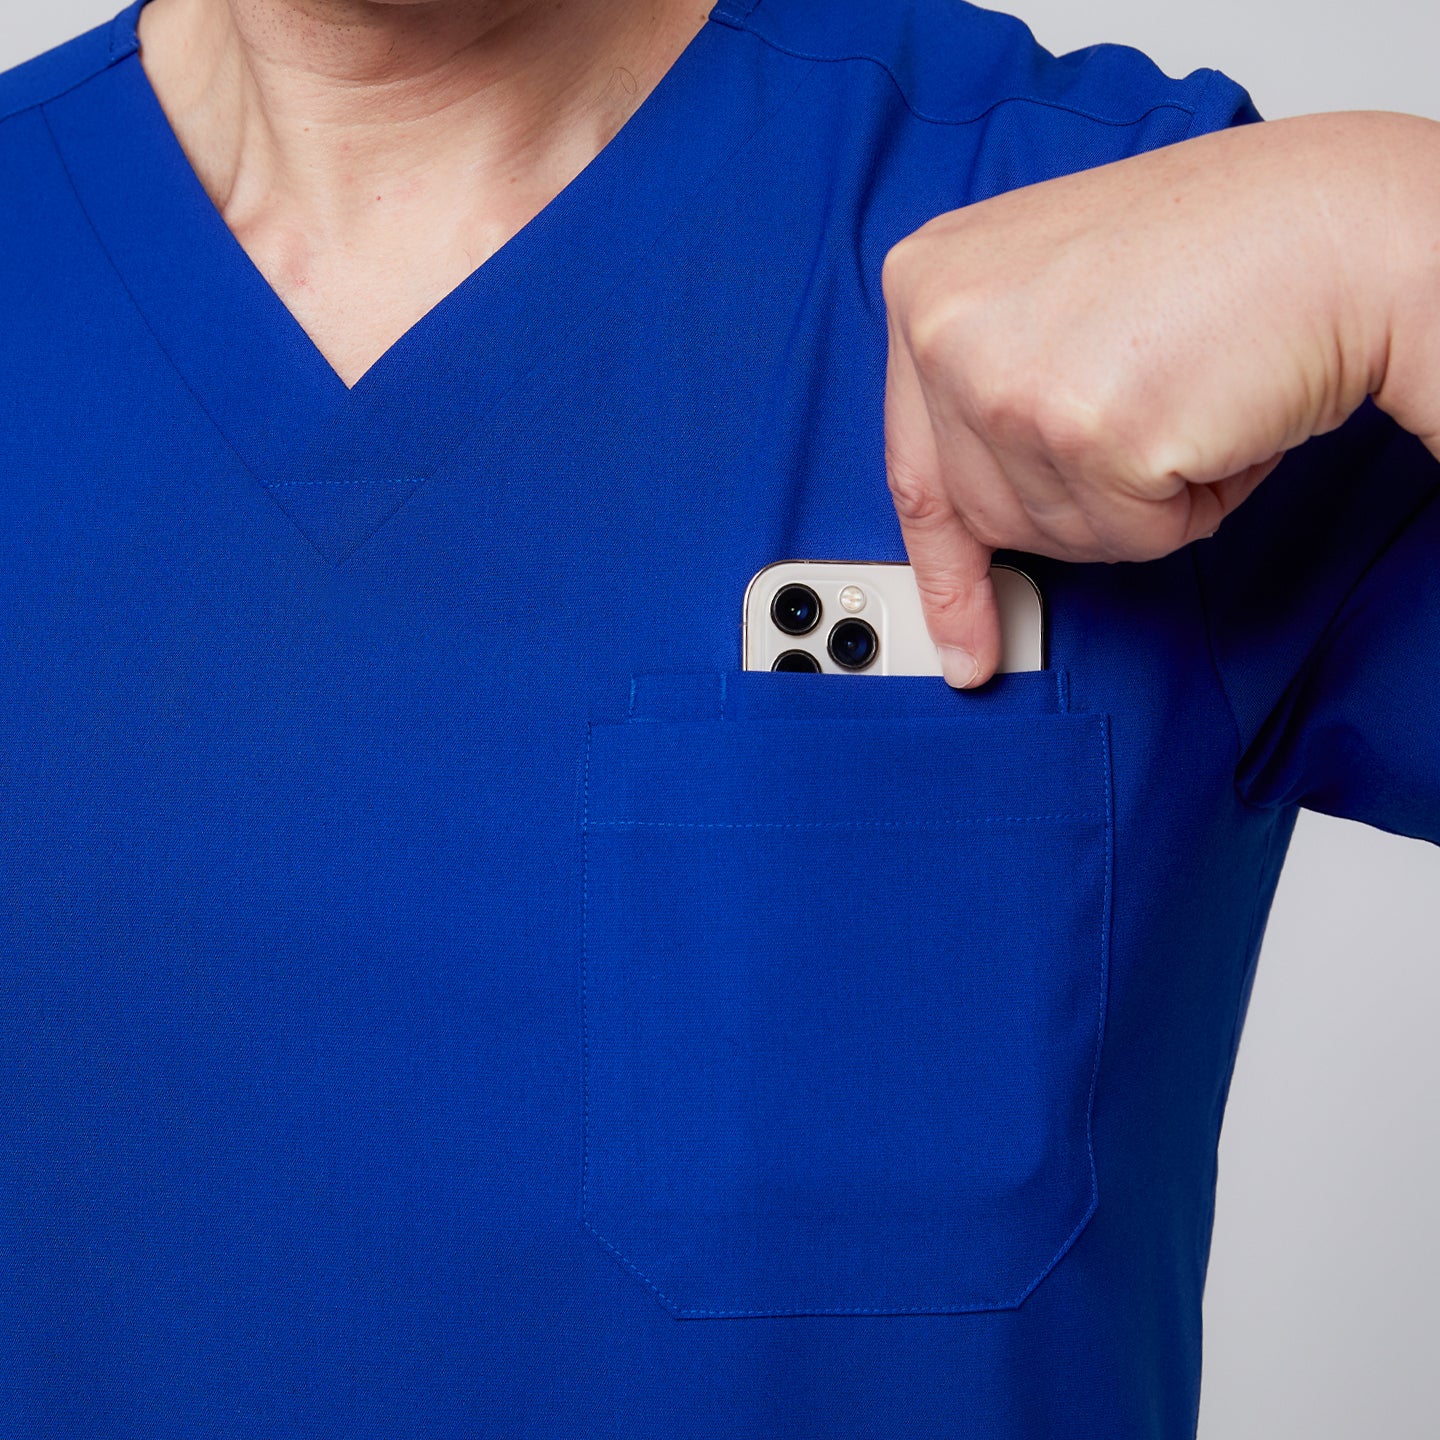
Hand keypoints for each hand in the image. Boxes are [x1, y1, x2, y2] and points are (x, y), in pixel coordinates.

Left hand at [880, 111, 1439, 687]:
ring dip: (1138, 501)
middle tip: (1146, 420)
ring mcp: (1008, 381)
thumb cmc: (1219, 255)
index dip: (943, 570)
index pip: (914, 468)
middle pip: (989, 518)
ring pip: (1057, 537)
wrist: (1338, 228)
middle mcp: (945, 327)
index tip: (956, 643)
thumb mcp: (1046, 298)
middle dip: (1079, 503)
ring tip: (1183, 399)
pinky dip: (1189, 506)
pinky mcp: (1087, 431)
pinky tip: (1211, 420)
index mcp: (926, 284)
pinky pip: (1130, 539)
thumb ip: (983, 386)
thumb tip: (965, 528)